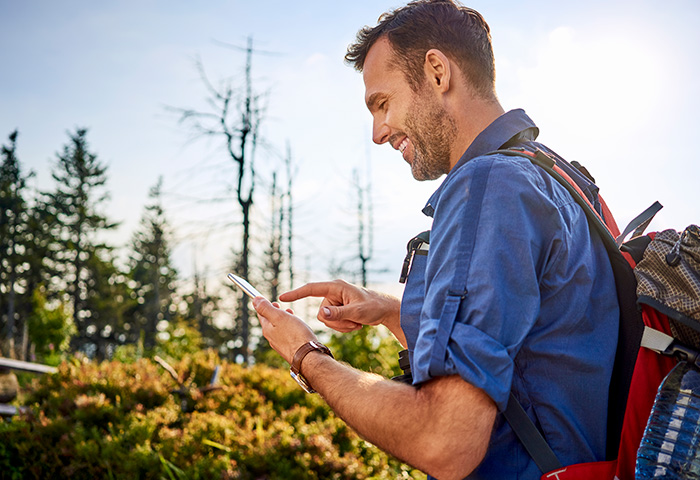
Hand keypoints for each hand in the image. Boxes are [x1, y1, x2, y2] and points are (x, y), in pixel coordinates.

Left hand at [253, 297, 317, 363]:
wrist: (308, 356)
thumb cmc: (295, 335)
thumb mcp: (279, 317)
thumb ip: (266, 308)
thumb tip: (255, 300)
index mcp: (267, 329)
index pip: (261, 314)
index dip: (263, 304)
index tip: (266, 297)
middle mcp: (272, 338)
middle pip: (270, 322)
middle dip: (274, 311)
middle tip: (278, 304)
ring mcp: (280, 345)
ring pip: (279, 328)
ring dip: (283, 319)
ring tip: (290, 313)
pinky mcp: (290, 349)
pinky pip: (286, 335)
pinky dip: (289, 327)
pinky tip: (296, 327)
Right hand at [279, 280, 404, 345]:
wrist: (385, 311)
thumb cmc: (374, 306)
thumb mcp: (357, 311)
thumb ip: (338, 313)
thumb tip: (321, 314)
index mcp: (336, 287)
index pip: (311, 289)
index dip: (296, 293)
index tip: (282, 297)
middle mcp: (334, 293)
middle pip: (322, 313)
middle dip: (337, 322)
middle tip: (354, 321)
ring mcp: (336, 302)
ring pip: (327, 321)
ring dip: (342, 325)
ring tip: (357, 322)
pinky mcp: (338, 310)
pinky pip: (333, 323)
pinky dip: (344, 327)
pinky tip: (356, 323)